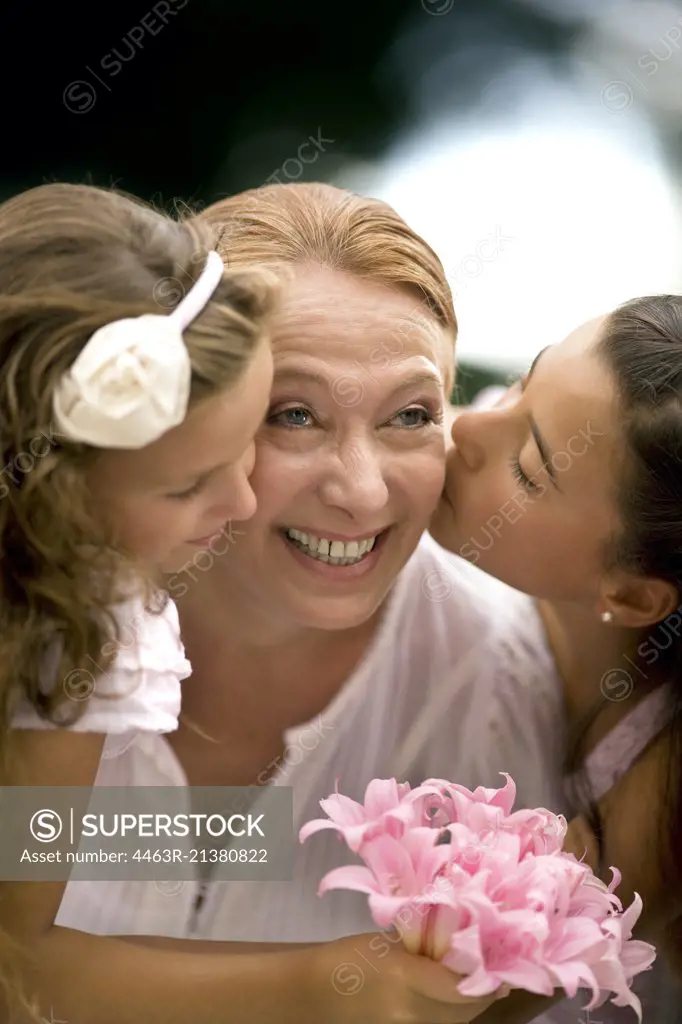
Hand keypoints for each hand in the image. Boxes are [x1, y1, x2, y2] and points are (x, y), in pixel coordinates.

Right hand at [315, 932, 507, 1022]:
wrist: (315, 992)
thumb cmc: (349, 956)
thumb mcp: (389, 943)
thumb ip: (425, 944)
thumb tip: (462, 938)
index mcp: (404, 978)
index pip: (461, 986)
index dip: (488, 975)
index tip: (504, 955)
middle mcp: (410, 1012)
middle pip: (466, 1009)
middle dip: (487, 988)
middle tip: (501, 963)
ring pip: (458, 1021)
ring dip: (474, 1001)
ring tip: (485, 976)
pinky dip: (455, 1010)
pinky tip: (459, 993)